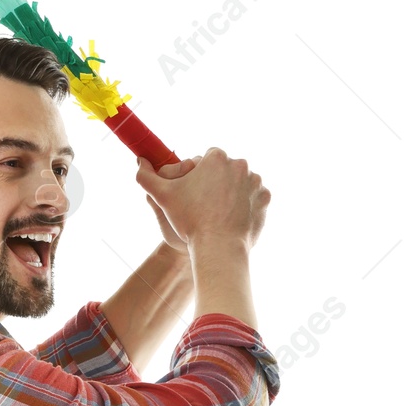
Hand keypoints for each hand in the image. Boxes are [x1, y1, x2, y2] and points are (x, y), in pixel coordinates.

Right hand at [134, 147, 269, 251]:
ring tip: (218, 213)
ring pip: (240, 183)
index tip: (194, 192)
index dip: (198, 175)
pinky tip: (233, 218)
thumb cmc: (190, 220)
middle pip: (225, 170)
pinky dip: (246, 205)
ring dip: (232, 193)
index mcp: (217, 158)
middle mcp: (240, 164)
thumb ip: (146, 176)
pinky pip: (254, 198)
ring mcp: (256, 181)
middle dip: (216, 183)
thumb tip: (140, 160)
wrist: (219, 247)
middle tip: (205, 205)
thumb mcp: (162, 197)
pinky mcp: (266, 199)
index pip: (206, 160)